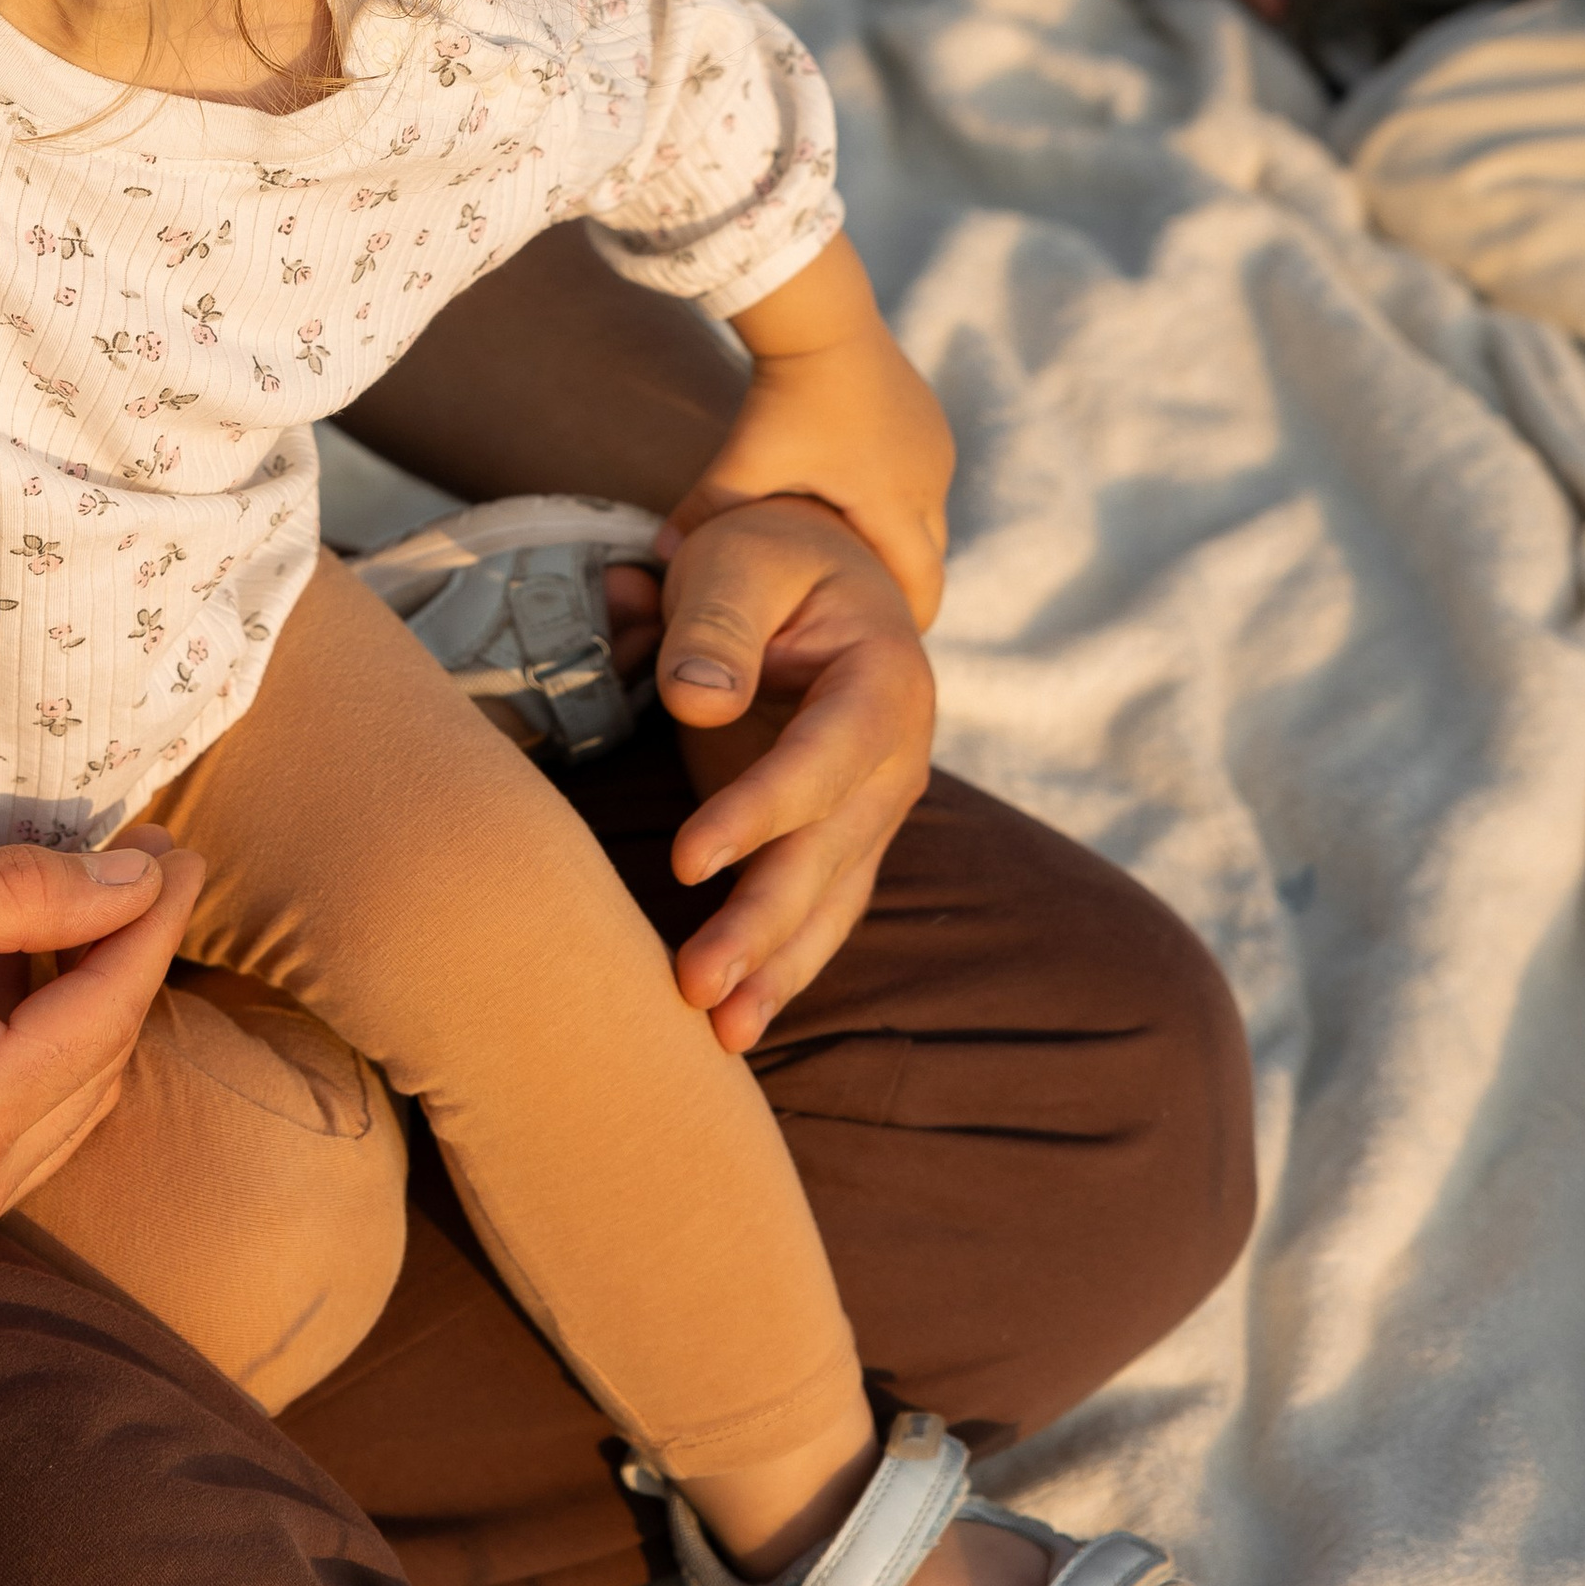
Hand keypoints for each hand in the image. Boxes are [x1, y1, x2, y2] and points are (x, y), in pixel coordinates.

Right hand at [0, 832, 203, 1235]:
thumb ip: (22, 897)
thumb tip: (144, 879)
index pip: (108, 1010)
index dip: (153, 924)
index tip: (182, 855)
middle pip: (98, 1060)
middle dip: (126, 965)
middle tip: (144, 879)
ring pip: (64, 1101)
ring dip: (77, 1011)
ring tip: (77, 927)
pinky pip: (9, 1141)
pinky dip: (25, 1068)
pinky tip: (23, 1007)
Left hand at [649, 500, 935, 1049]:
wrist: (819, 566)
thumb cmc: (771, 554)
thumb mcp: (741, 557)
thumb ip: (717, 622)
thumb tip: (701, 703)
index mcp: (884, 682)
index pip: (824, 761)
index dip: (760, 812)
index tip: (688, 861)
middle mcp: (896, 759)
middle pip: (830, 853)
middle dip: (763, 925)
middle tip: (695, 985)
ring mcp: (873, 806)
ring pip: (829, 900)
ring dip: (776, 969)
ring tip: (717, 1031)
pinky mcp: (837, 835)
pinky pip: (818, 909)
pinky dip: (782, 965)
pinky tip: (740, 1020)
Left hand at [671, 239, 950, 628]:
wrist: (819, 315)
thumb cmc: (784, 399)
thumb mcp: (744, 464)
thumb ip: (704, 514)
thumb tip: (659, 560)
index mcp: (893, 505)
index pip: (920, 588)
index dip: (904, 619)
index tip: (881, 643)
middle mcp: (928, 480)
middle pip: (931, 559)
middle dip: (902, 586)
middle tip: (869, 613)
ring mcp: (935, 448)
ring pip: (928, 518)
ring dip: (900, 539)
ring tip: (861, 560)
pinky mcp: (930, 421)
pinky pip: (924, 479)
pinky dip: (900, 500)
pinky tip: (861, 500)